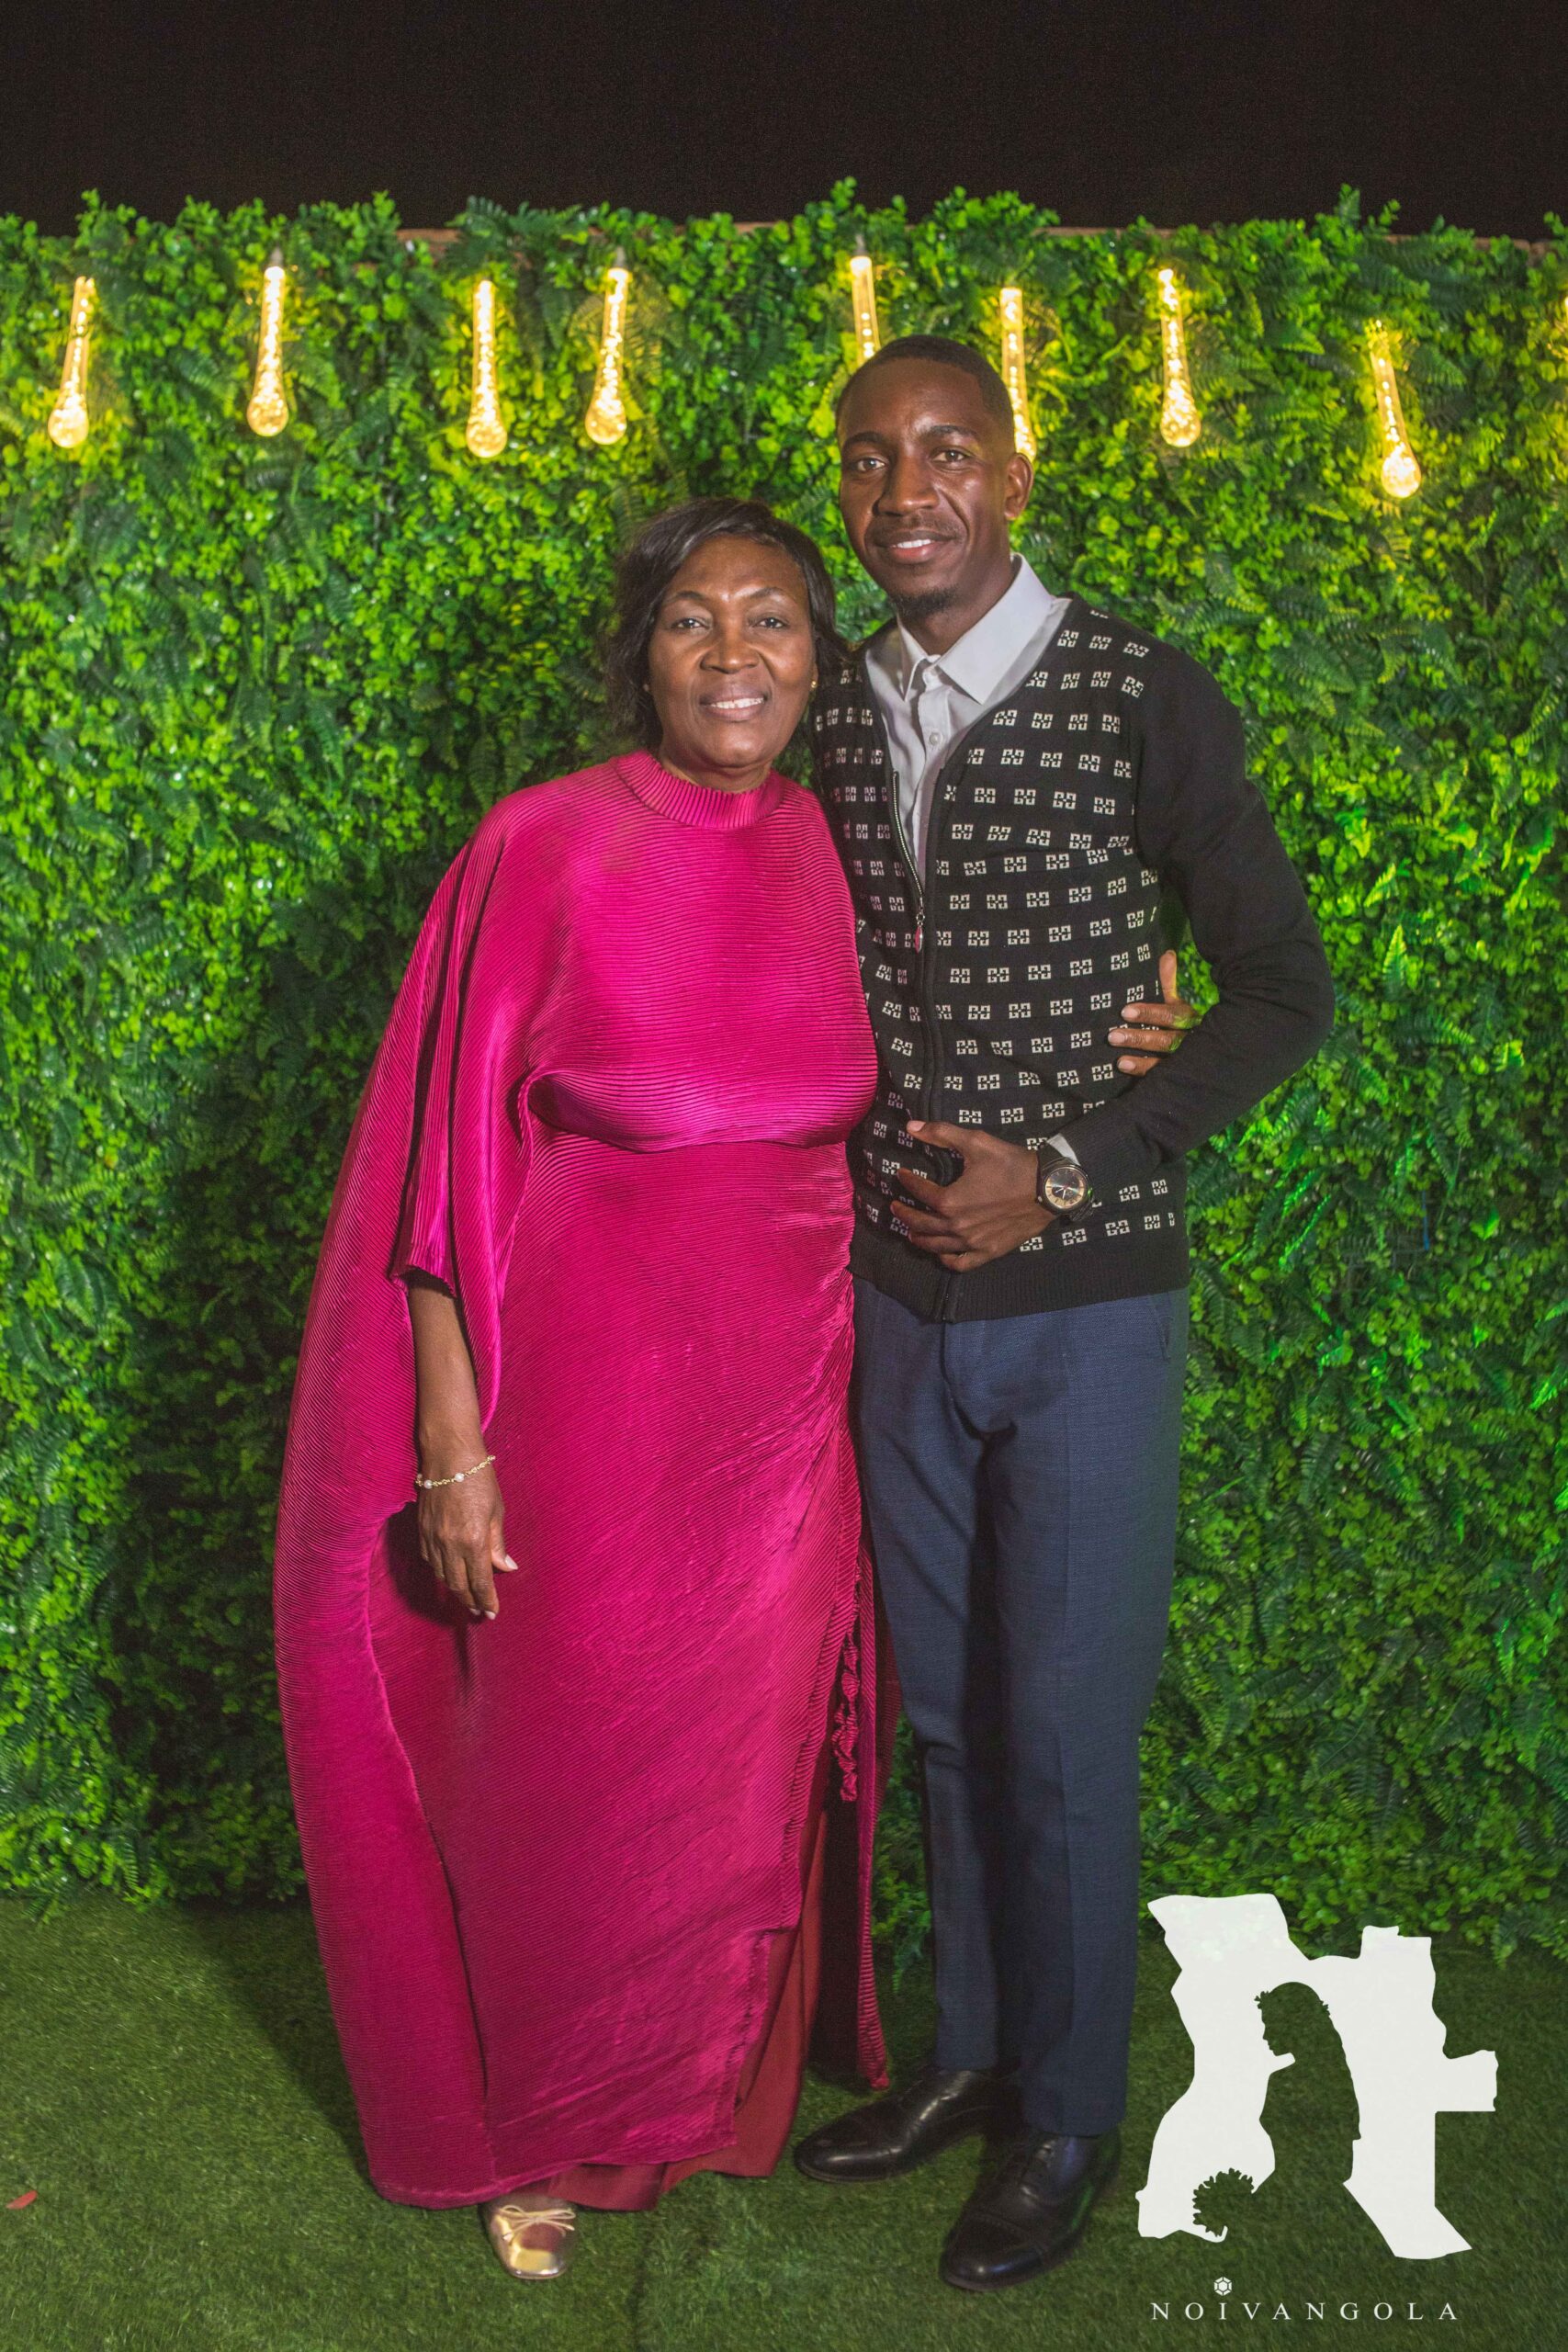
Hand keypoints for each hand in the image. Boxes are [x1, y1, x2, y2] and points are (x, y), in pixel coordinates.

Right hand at [416, 1455, 517, 1620]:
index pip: (479, 1581)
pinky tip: (449, 1574)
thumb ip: (497, 1543)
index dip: (485, 1600)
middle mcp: (449, 1544)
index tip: (491, 1612)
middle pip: (458, 1584)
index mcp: (472, 1540)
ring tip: (467, 1597)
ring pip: (442, 1576)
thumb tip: (506, 1567)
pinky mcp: (421, 1531)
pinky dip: (441, 1572)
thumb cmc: (478, 1479)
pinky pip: (431, 1561)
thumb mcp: (496, 1511)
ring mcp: (432, 1539)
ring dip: (455, 1589)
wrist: (448, 1456)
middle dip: (470, 1601)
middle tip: (479, 1611)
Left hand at [892, 1120, 1052, 1271]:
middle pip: (921, 1223)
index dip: (907, 1181)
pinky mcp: (988, 1251)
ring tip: (910, 1232)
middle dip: (904, 1214)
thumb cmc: (1011, 1164)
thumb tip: (911, 1127)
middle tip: (895, 1208)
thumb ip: (941, 1134)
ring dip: (919, 1238)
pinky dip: (947, 1260)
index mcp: (950, 1201)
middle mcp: (957, 1226)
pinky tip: (941, 1254)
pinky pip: (961, 1263)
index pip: (919, 1191)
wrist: (1047, 1188)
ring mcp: (972, 1242)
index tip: (901, 1175)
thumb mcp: (975, 1142)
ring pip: (936, 1246)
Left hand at [1108, 949, 1195, 1072]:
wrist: (1207, 1055)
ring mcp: (1185, 1062)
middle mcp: (1191, 1041)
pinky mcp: (1177, 1076)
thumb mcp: (1176, 1002)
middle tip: (1112, 1035)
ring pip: (1164, 1062)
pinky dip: (1143, 1071)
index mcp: (1190, 1019)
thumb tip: (1167, 954)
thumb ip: (1169, 981)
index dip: (1150, 1013)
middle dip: (1140, 1037)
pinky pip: (1161, 1076)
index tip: (1125, 1010)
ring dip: (1140, 1059)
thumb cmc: (1180, 1022)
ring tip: (1118, 1059)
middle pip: (1167, 1040)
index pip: (1171, 1015)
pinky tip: (1124, 1067)